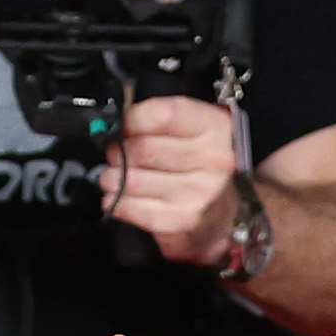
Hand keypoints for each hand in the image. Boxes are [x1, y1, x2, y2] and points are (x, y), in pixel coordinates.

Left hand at [104, 93, 246, 262]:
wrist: (222, 210)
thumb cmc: (199, 164)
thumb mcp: (191, 129)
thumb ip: (158, 119)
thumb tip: (117, 125)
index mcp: (214, 128)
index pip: (163, 115)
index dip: (133, 119)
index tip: (125, 126)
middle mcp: (213, 160)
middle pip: (144, 149)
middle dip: (120, 151)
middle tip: (116, 154)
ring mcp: (199, 193)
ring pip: (132, 179)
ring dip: (113, 177)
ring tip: (114, 176)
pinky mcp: (182, 219)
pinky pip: (133, 208)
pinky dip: (117, 202)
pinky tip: (117, 198)